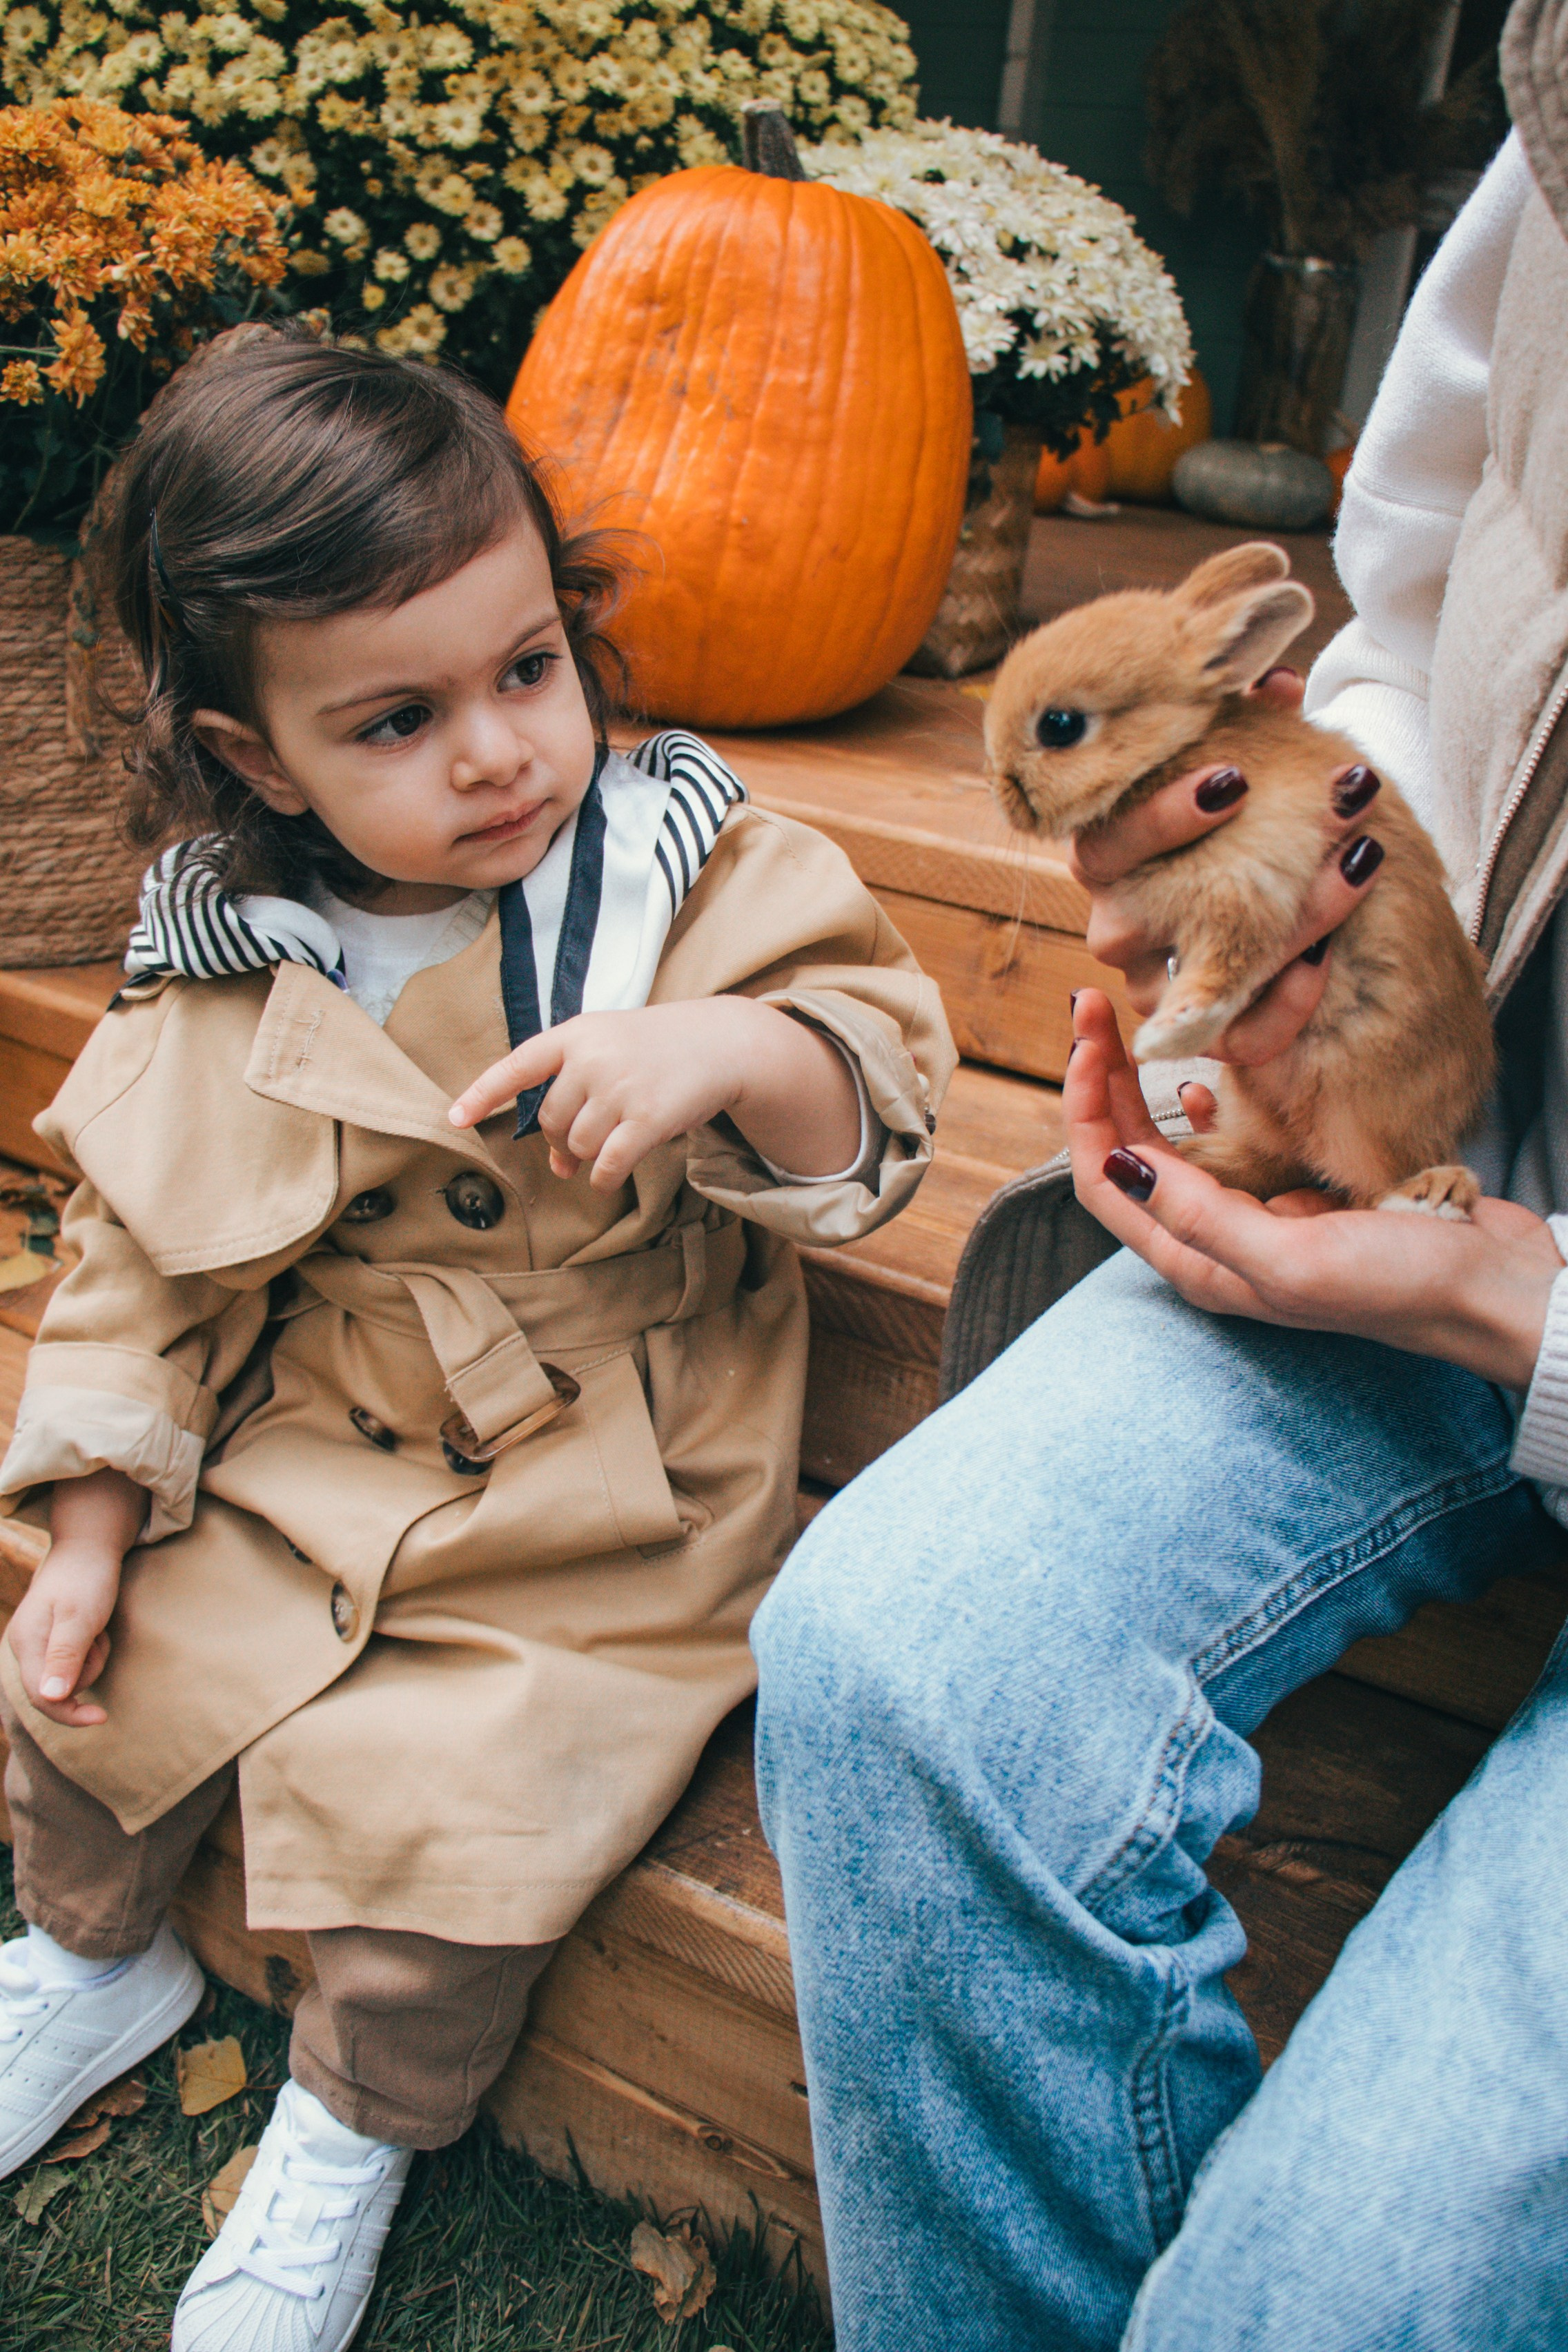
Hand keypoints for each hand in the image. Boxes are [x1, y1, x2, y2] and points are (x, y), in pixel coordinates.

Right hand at [5, 1466, 148, 1724]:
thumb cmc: (86, 1579)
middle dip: (87, 1670)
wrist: (88, 1548)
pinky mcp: (53, 1641)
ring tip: (98, 1628)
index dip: (70, 1714)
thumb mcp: (79, 1617)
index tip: (102, 1718)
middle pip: (57, 1690)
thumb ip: (64, 1657)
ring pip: (71, 1676)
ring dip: (93, 1658)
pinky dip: (91, 1650)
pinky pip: (76, 1662)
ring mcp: (38, 1644)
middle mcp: (25, 1647)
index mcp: (26, 1643)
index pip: (42, 1697)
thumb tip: (51, 1697)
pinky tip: (95, 1628)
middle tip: (99, 1638)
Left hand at [449, 997, 862, 1190]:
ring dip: (587, 1158)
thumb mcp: (609, 1047)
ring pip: (577, 1146)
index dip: (483, 1093)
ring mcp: (621, 1088)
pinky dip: (603, 1179)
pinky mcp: (648, 1118)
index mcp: (576, 1034)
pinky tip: (610, 1178)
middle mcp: (593, 1058)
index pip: (518, 1066)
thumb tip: (558, 1165)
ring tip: (610, 1144)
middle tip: (580, 1144)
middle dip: (561, 1140)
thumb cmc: (657, 1049)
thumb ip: (575, 1093)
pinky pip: (607, 1165)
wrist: (722, 1043)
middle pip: (550, 1121)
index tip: (454, 1118)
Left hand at [1065, 990, 1561, 1388]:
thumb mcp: (1293, 1257)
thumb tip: (1117, 1166)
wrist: (1492, 1290)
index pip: (1104, 1179)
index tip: (1089, 1036)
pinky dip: (1204, 1112)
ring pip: (1169, 1147)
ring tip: (1129, 1027)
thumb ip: (1201, 1218)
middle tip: (1095, 1005)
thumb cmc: (1401, 1285)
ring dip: (1141, 1089)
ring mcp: (1252, 1221)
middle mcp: (1213, 1246)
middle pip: (1126, 1155)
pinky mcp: (1292, 1198)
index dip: (1084, 1106)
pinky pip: (1226, 1149)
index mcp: (1198, 1265)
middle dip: (1101, 1081)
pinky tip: (1205, 1083)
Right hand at [1069, 669, 1386, 1065]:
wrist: (1283, 882)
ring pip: (1180, 992)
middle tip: (1283, 835)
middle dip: (1209, 887)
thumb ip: (1252, 723)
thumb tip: (1278, 680)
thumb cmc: (1249, 815)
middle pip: (1118, 928)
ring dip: (1273, 935)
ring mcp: (1153, 986)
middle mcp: (1119, 926)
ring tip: (1346, 873)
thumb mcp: (1251, 763)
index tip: (1236, 779)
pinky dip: (1279, 1009)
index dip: (1160, 817)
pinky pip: (1233, 1039)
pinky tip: (1323, 962)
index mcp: (1112, 858)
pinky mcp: (1201, 1033)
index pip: (1103, 847)